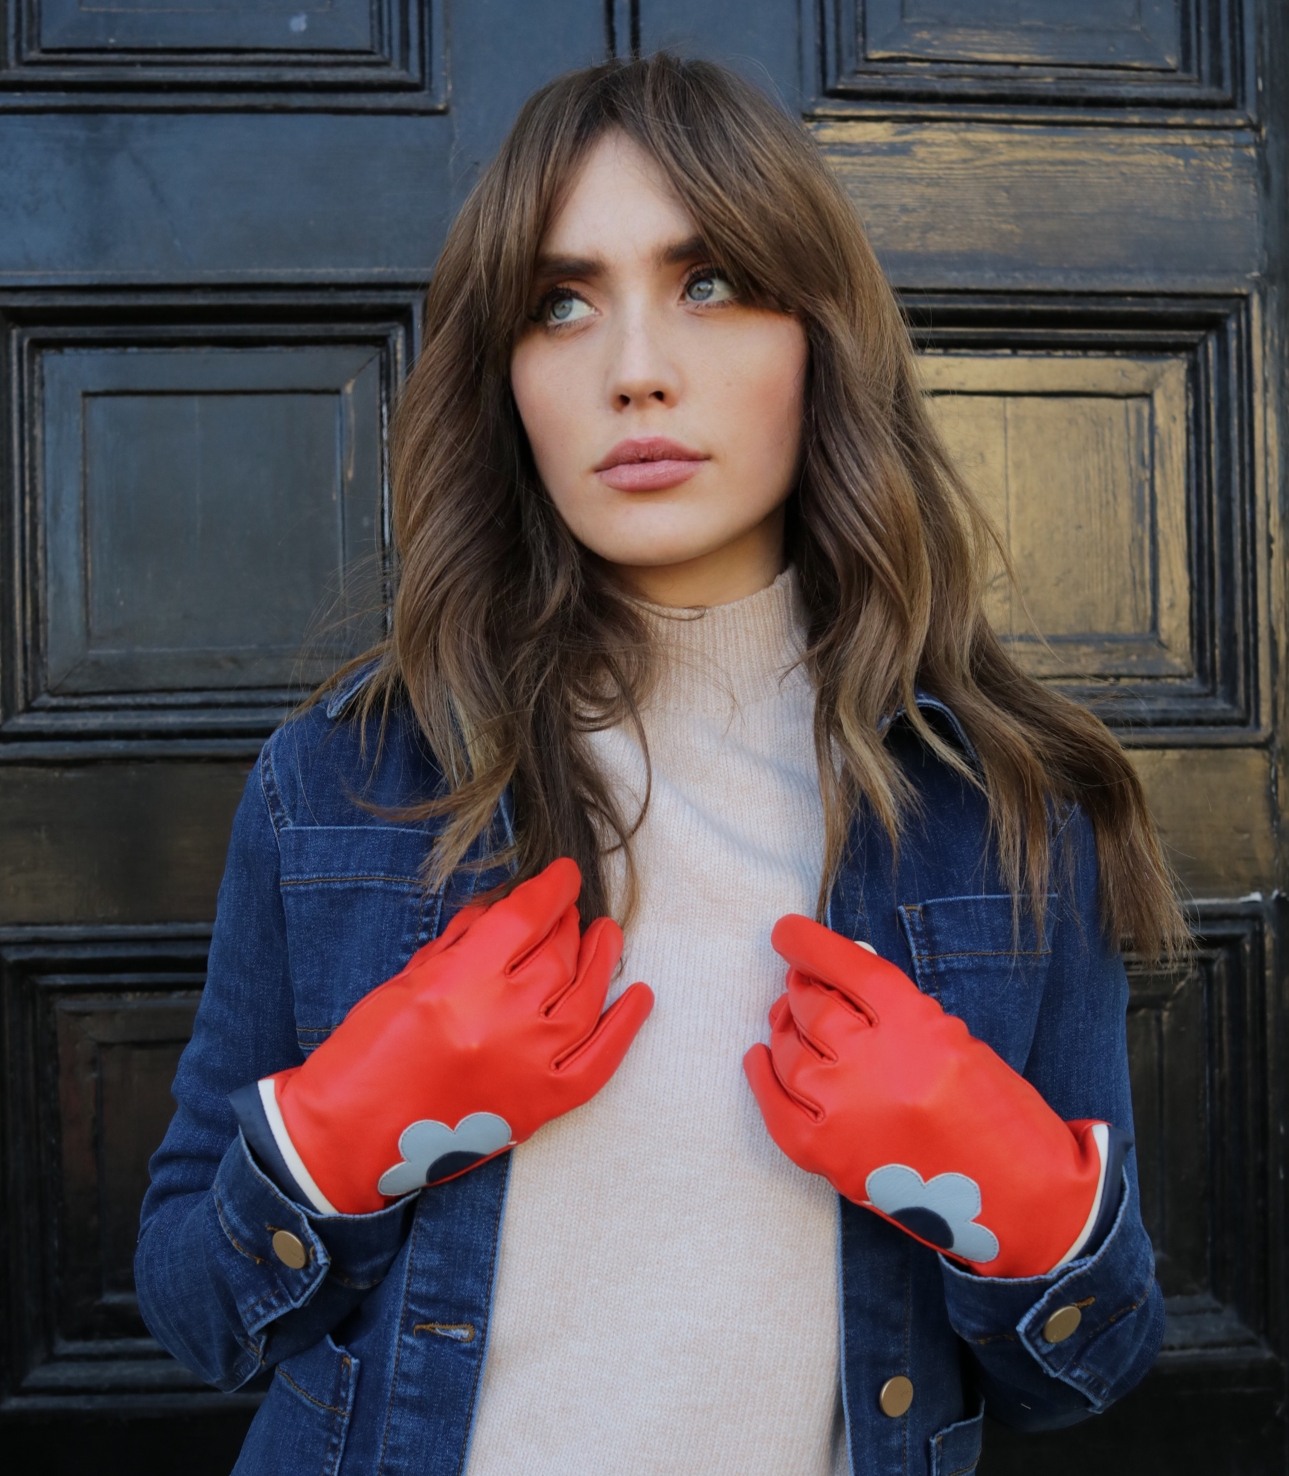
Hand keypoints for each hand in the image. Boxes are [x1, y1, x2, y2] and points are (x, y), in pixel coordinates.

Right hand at [252, 858, 652, 1214]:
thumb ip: (462, 942)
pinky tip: (640, 996)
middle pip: (558, 953)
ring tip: (607, 936)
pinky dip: (625, 1027)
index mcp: (459, 983)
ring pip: (585, 997)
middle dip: (567, 924)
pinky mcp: (540, 1105)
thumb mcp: (404, 980)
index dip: (550, 888)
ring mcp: (527, 1065)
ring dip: (601, 960)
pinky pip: (600, 1061)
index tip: (561, 874)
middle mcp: (501, 1020)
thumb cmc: (364, 1056)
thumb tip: (507, 909)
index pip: (524, 917)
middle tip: (569, 913)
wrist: (346, 1142)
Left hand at [743, 914, 1107, 1277]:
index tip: (787, 931)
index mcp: (919, 1029)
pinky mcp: (832, 1159)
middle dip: (803, 988)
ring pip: (790, 1053)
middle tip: (801, 982)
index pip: (849, 968)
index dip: (810, 944)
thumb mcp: (959, 1040)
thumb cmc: (1001, 1115)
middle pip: (815, 1008)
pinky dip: (763, 1079)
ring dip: (786, 1028)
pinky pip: (778, 1109)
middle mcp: (876, 1068)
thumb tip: (838, 975)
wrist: (1026, 1201)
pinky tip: (760, 1056)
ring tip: (789, 1016)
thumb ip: (899, 1009)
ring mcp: (848, 1116)